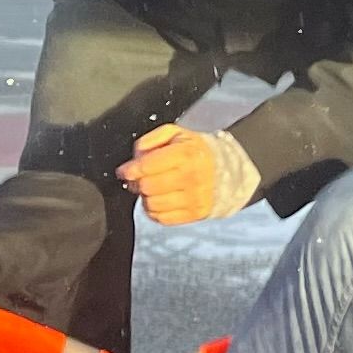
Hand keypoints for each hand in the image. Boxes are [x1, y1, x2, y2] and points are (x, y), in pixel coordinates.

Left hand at [119, 122, 259, 225]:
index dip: (130, 169)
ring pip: (153, 204)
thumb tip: (136, 156)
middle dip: (138, 182)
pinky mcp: (195, 214)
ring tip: (153, 188)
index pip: (148, 166)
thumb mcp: (176, 134)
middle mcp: (192, 177)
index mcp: (187, 154)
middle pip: (148, 186)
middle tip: (140, 178)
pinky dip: (155, 210)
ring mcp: (194, 198)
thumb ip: (152, 139)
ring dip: (146, 197)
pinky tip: (160, 199)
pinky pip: (162, 218)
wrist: (226, 170)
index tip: (125, 171)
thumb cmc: (195, 151)